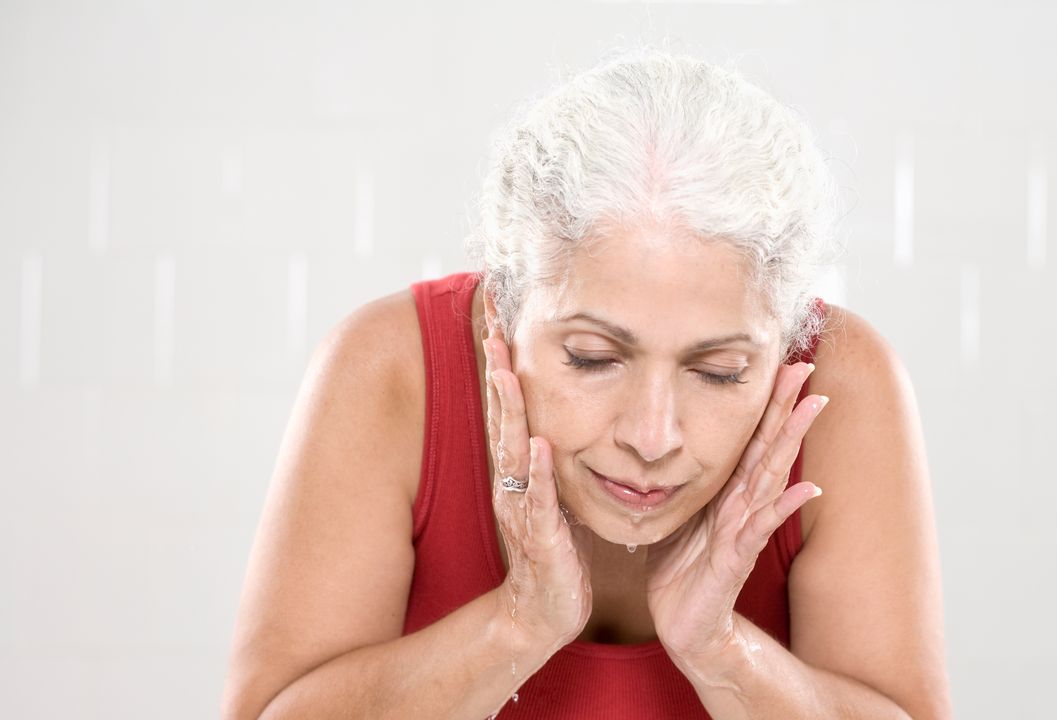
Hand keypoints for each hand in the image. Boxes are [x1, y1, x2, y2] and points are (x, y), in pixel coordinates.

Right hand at [484, 328, 593, 650]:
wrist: (544, 612)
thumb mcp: (548, 491)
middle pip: (502, 414)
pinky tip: (538, 445)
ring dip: (509, 409)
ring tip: (505, 369)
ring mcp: (523, 509)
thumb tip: (552, 409)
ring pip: (512, 450)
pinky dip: (536, 473)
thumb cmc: (553, 549)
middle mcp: (512, 482)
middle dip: (497, 366)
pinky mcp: (541, 539)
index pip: (508, 403)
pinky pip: (537, 502)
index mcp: (517, 467)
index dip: (502, 358)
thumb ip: (546, 451)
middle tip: (491, 318)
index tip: (498, 311)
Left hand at [645, 360, 826, 663]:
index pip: (750, 439)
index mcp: (725, 493)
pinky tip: (808, 488)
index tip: (782, 362)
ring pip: (770, 477)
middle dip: (787, 406)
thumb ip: (686, 483)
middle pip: (768, 447)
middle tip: (807, 365)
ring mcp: (743, 531)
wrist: (685, 626)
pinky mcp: (735, 560)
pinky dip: (784, 507)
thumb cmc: (683, 571)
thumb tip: (670, 446)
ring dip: (792, 441)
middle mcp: (741, 506)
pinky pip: (759, 529)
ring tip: (814, 407)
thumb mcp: (679, 515)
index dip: (766, 403)